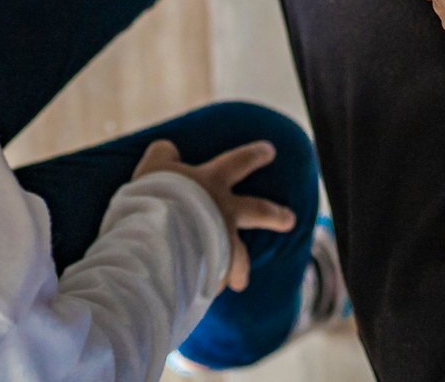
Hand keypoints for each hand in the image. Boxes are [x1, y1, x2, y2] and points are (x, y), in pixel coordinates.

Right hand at [133, 139, 297, 290]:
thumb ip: (163, 155)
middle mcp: (225, 212)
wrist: (158, 235)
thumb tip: (167, 148)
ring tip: (242, 283)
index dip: (254, 155)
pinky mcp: (213, 270)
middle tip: (290, 220)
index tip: (271, 151)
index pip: (239, 162)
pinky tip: (206, 295)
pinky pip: (215, 281)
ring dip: (242, 269)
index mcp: (212, 181)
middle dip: (275, 215)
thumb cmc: (155, 196)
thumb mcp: (154, 167)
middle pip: (258, 211)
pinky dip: (210, 287)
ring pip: (240, 256)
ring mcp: (222, 243)